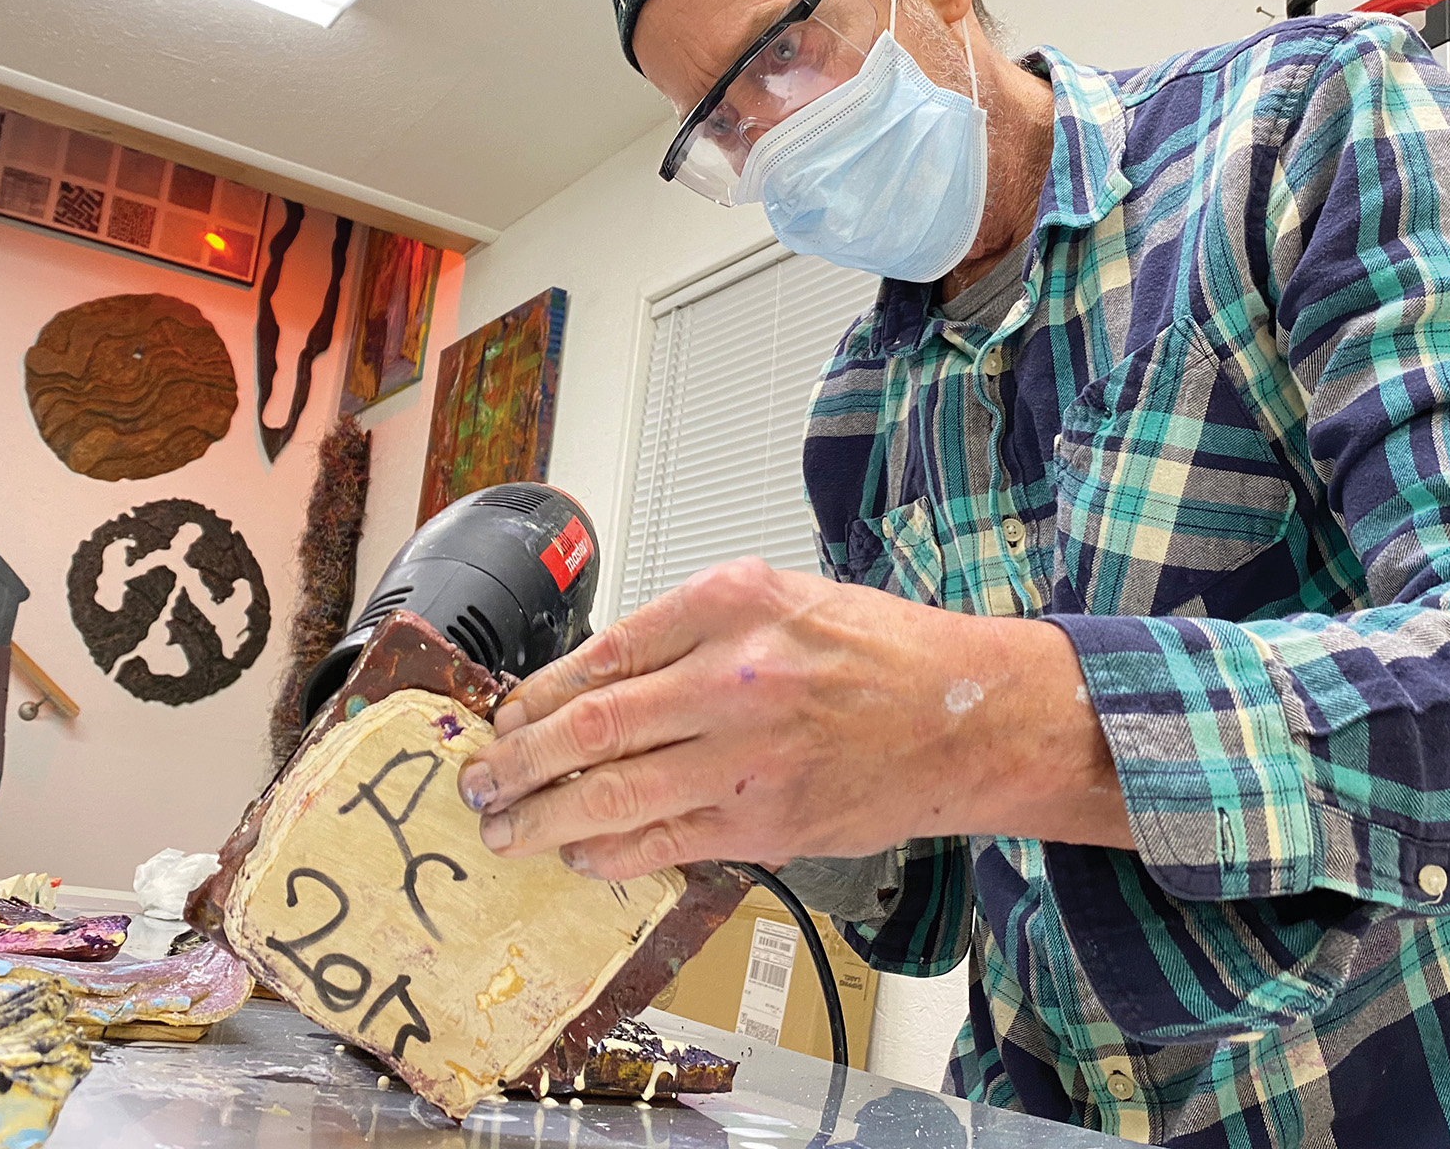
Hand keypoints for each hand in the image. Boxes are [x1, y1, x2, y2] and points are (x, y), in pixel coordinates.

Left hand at [455, 557, 1128, 878]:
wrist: (967, 715)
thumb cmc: (879, 653)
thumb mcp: (782, 598)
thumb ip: (691, 631)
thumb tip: (598, 682)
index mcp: (732, 604)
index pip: (604, 652)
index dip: (539, 693)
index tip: (507, 714)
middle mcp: (734, 675)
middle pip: (594, 724)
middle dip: (520, 759)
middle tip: (481, 779)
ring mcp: (748, 755)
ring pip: (615, 792)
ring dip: (545, 816)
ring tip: (506, 827)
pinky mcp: (766, 822)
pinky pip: (665, 842)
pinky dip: (610, 852)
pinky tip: (579, 852)